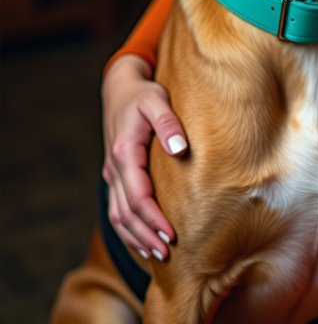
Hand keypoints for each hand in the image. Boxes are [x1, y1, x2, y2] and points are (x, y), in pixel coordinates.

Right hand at [101, 54, 187, 261]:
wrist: (120, 89)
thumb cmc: (144, 94)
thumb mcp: (157, 100)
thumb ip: (168, 123)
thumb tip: (179, 149)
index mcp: (125, 153)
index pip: (138, 196)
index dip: (154, 218)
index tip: (172, 234)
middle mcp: (114, 168)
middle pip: (126, 213)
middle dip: (145, 235)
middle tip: (167, 253)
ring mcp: (112, 173)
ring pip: (117, 215)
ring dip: (135, 237)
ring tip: (157, 254)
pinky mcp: (115, 175)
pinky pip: (117, 208)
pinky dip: (127, 229)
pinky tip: (142, 240)